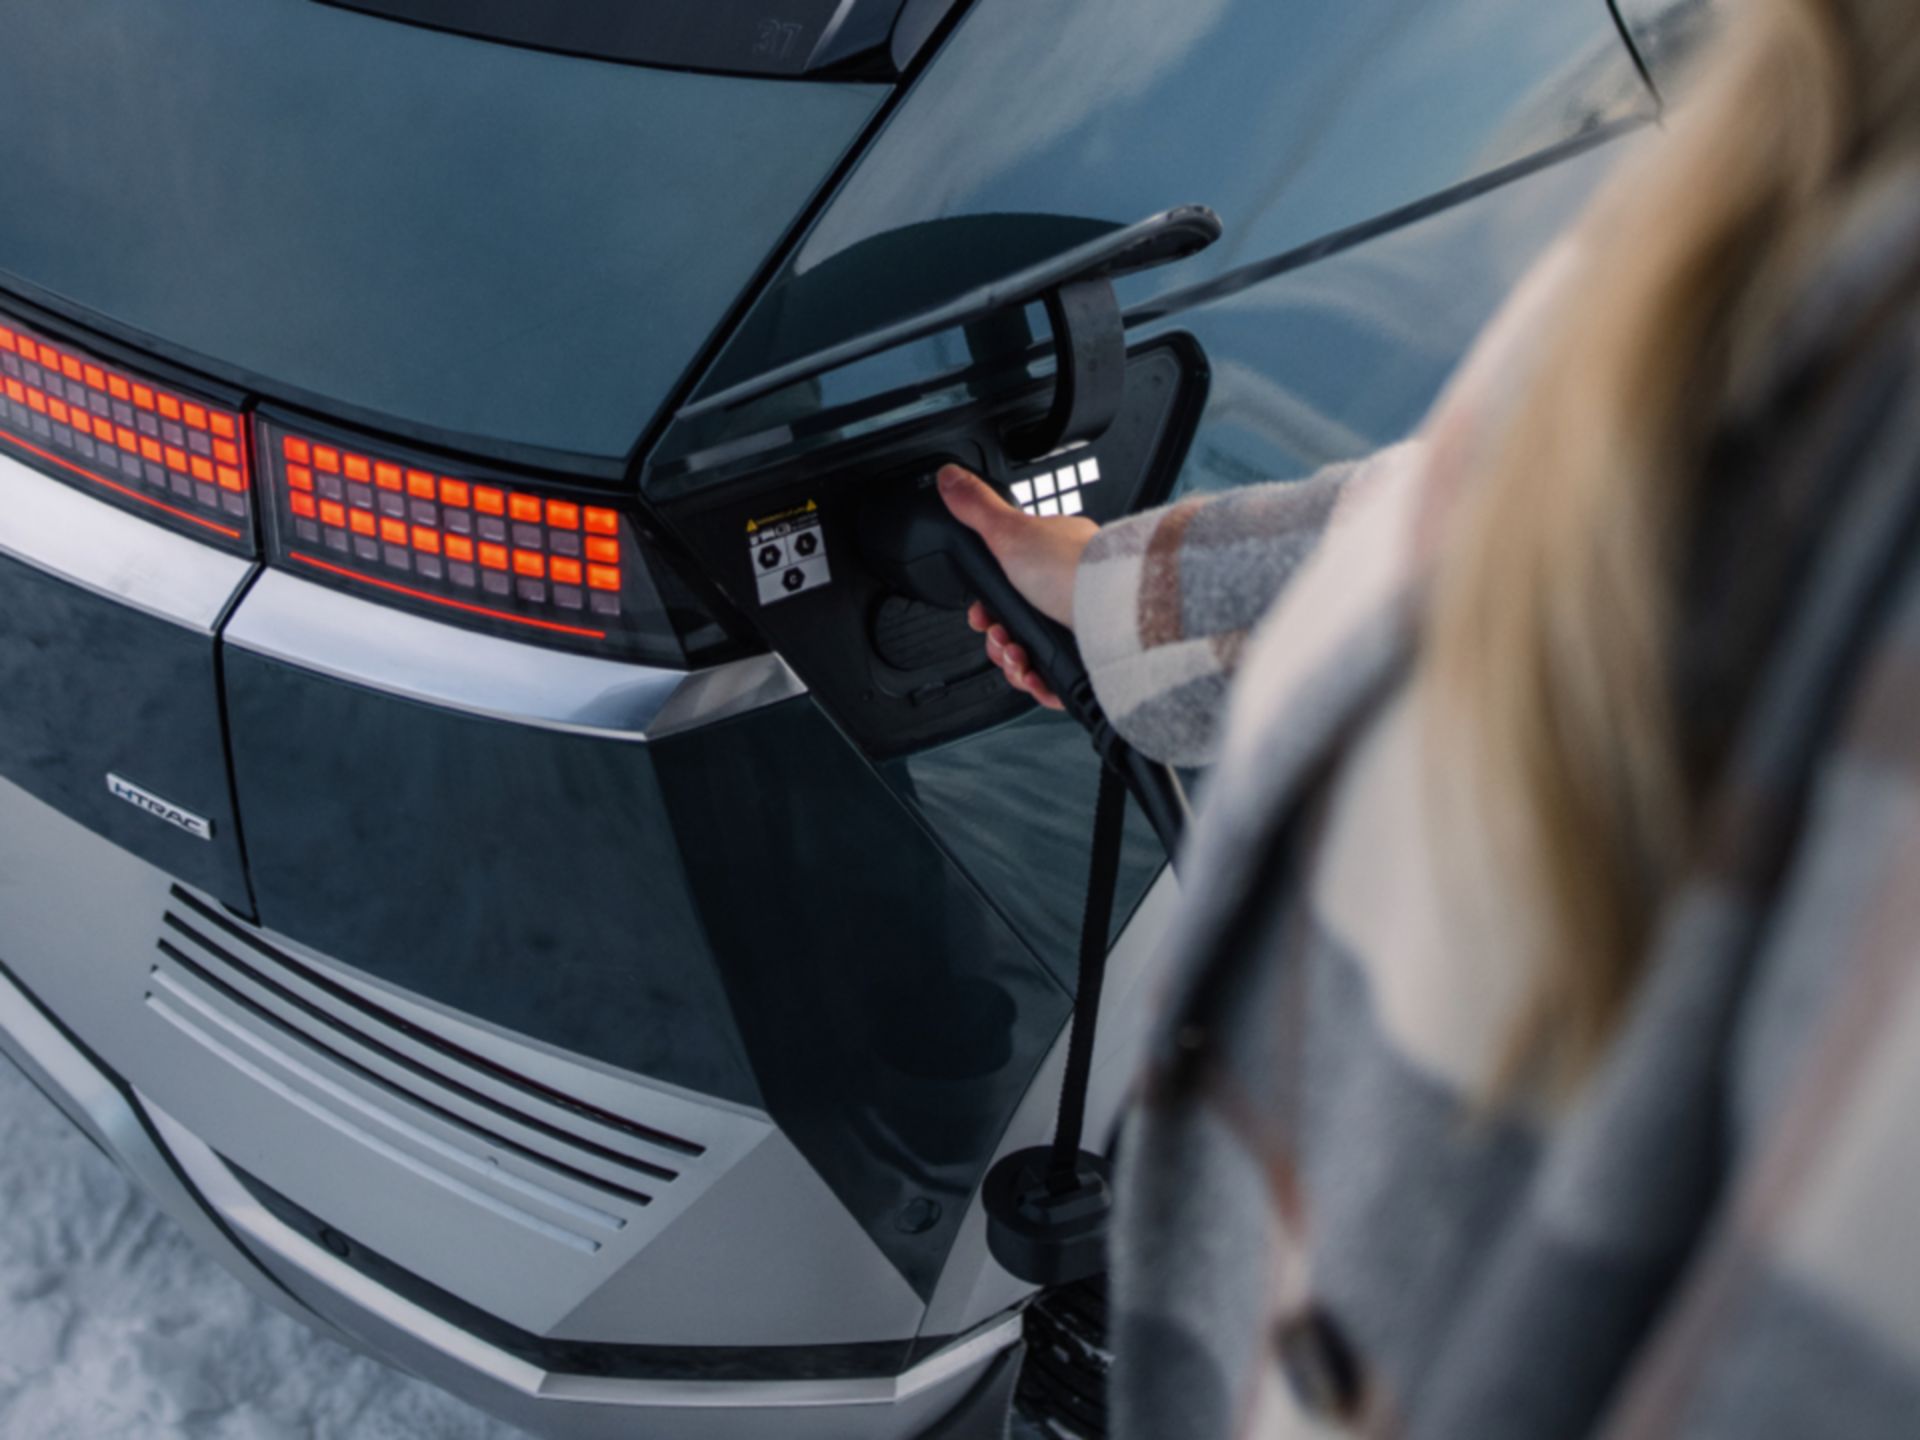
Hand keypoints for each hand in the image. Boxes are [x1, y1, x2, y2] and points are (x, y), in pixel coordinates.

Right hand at [936, 464, 1097, 710]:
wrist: (1114, 611)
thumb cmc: (1071, 567)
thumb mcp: (1010, 530)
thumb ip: (977, 507)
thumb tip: (949, 476)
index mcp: (1052, 559)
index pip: (1010, 585)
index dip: (987, 606)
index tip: (979, 614)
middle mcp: (1068, 594)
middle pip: (1016, 625)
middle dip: (997, 638)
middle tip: (999, 637)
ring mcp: (1079, 629)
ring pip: (1032, 655)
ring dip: (1012, 662)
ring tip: (1016, 657)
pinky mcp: (1089, 662)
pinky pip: (1054, 681)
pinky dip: (1037, 683)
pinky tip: (1032, 676)